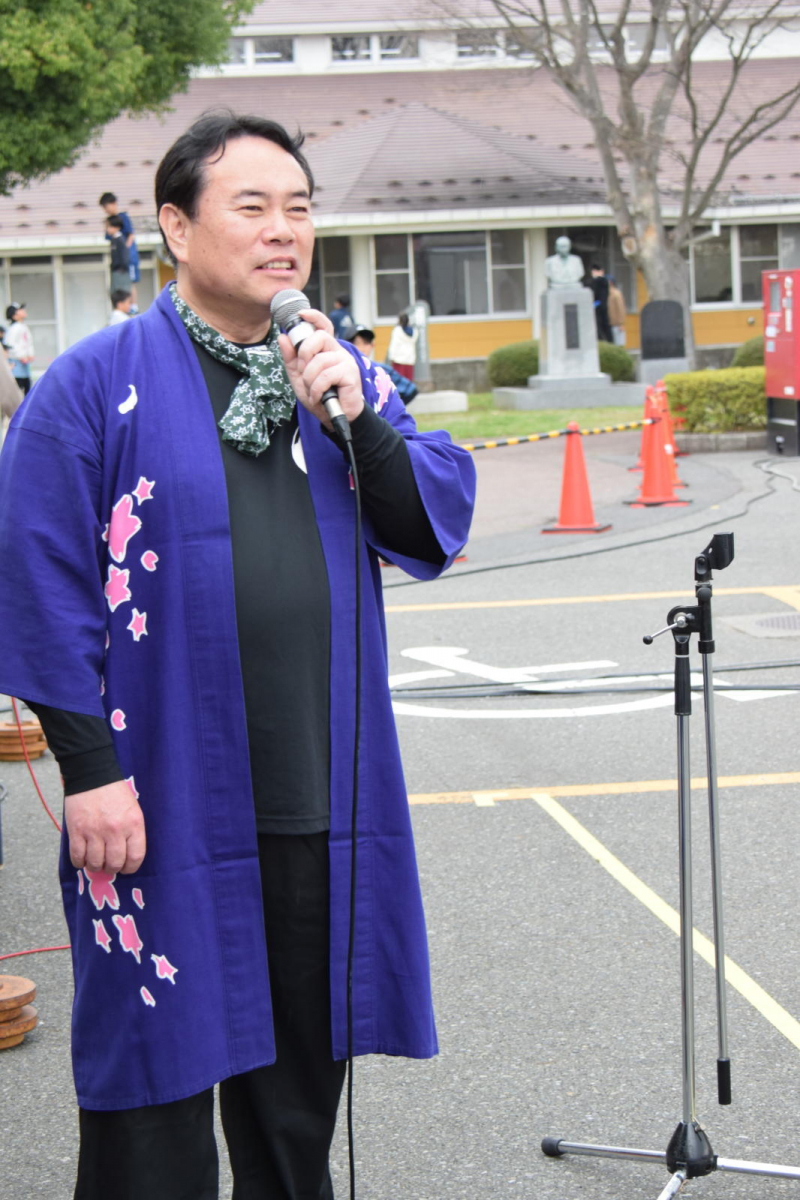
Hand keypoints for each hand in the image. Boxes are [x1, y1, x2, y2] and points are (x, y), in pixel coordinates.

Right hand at [64, 781, 145, 874]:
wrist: (93, 775)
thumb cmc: (115, 793)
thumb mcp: (133, 810)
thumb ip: (131, 832)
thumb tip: (126, 857)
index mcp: (133, 824)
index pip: (136, 857)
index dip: (130, 868)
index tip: (126, 868)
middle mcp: (115, 830)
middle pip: (115, 863)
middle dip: (112, 868)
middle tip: (109, 866)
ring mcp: (94, 831)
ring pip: (95, 863)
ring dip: (95, 866)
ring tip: (96, 861)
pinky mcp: (76, 831)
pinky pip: (77, 857)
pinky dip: (80, 862)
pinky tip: (82, 858)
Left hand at [277, 308, 363, 427]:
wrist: (334, 418)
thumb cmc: (320, 396)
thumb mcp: (299, 377)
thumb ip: (291, 358)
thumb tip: (283, 337)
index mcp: (326, 350)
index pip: (323, 326)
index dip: (314, 316)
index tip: (302, 314)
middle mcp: (338, 352)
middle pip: (319, 337)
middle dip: (305, 355)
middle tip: (303, 372)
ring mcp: (346, 362)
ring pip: (319, 361)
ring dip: (309, 380)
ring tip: (312, 392)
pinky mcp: (350, 374)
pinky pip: (326, 375)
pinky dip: (317, 389)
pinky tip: (318, 397)